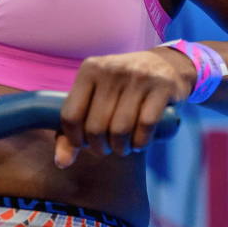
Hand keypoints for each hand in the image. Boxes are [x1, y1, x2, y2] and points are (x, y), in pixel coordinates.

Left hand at [55, 48, 195, 167]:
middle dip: (99, 147)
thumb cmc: (123, 86)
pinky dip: (140, 142)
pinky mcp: (162, 87)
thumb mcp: (96, 96)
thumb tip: (61, 162)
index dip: (74, 139)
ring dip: (120, 148)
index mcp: (89, 69)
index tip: (84, 144)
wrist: (165, 64)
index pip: (70, 114)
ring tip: (122, 147)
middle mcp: (111, 69)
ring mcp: (138, 77)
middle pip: (95, 126)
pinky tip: (139, 143)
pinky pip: (146, 125)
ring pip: (120, 129)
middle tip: (107, 148)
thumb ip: (75, 126)